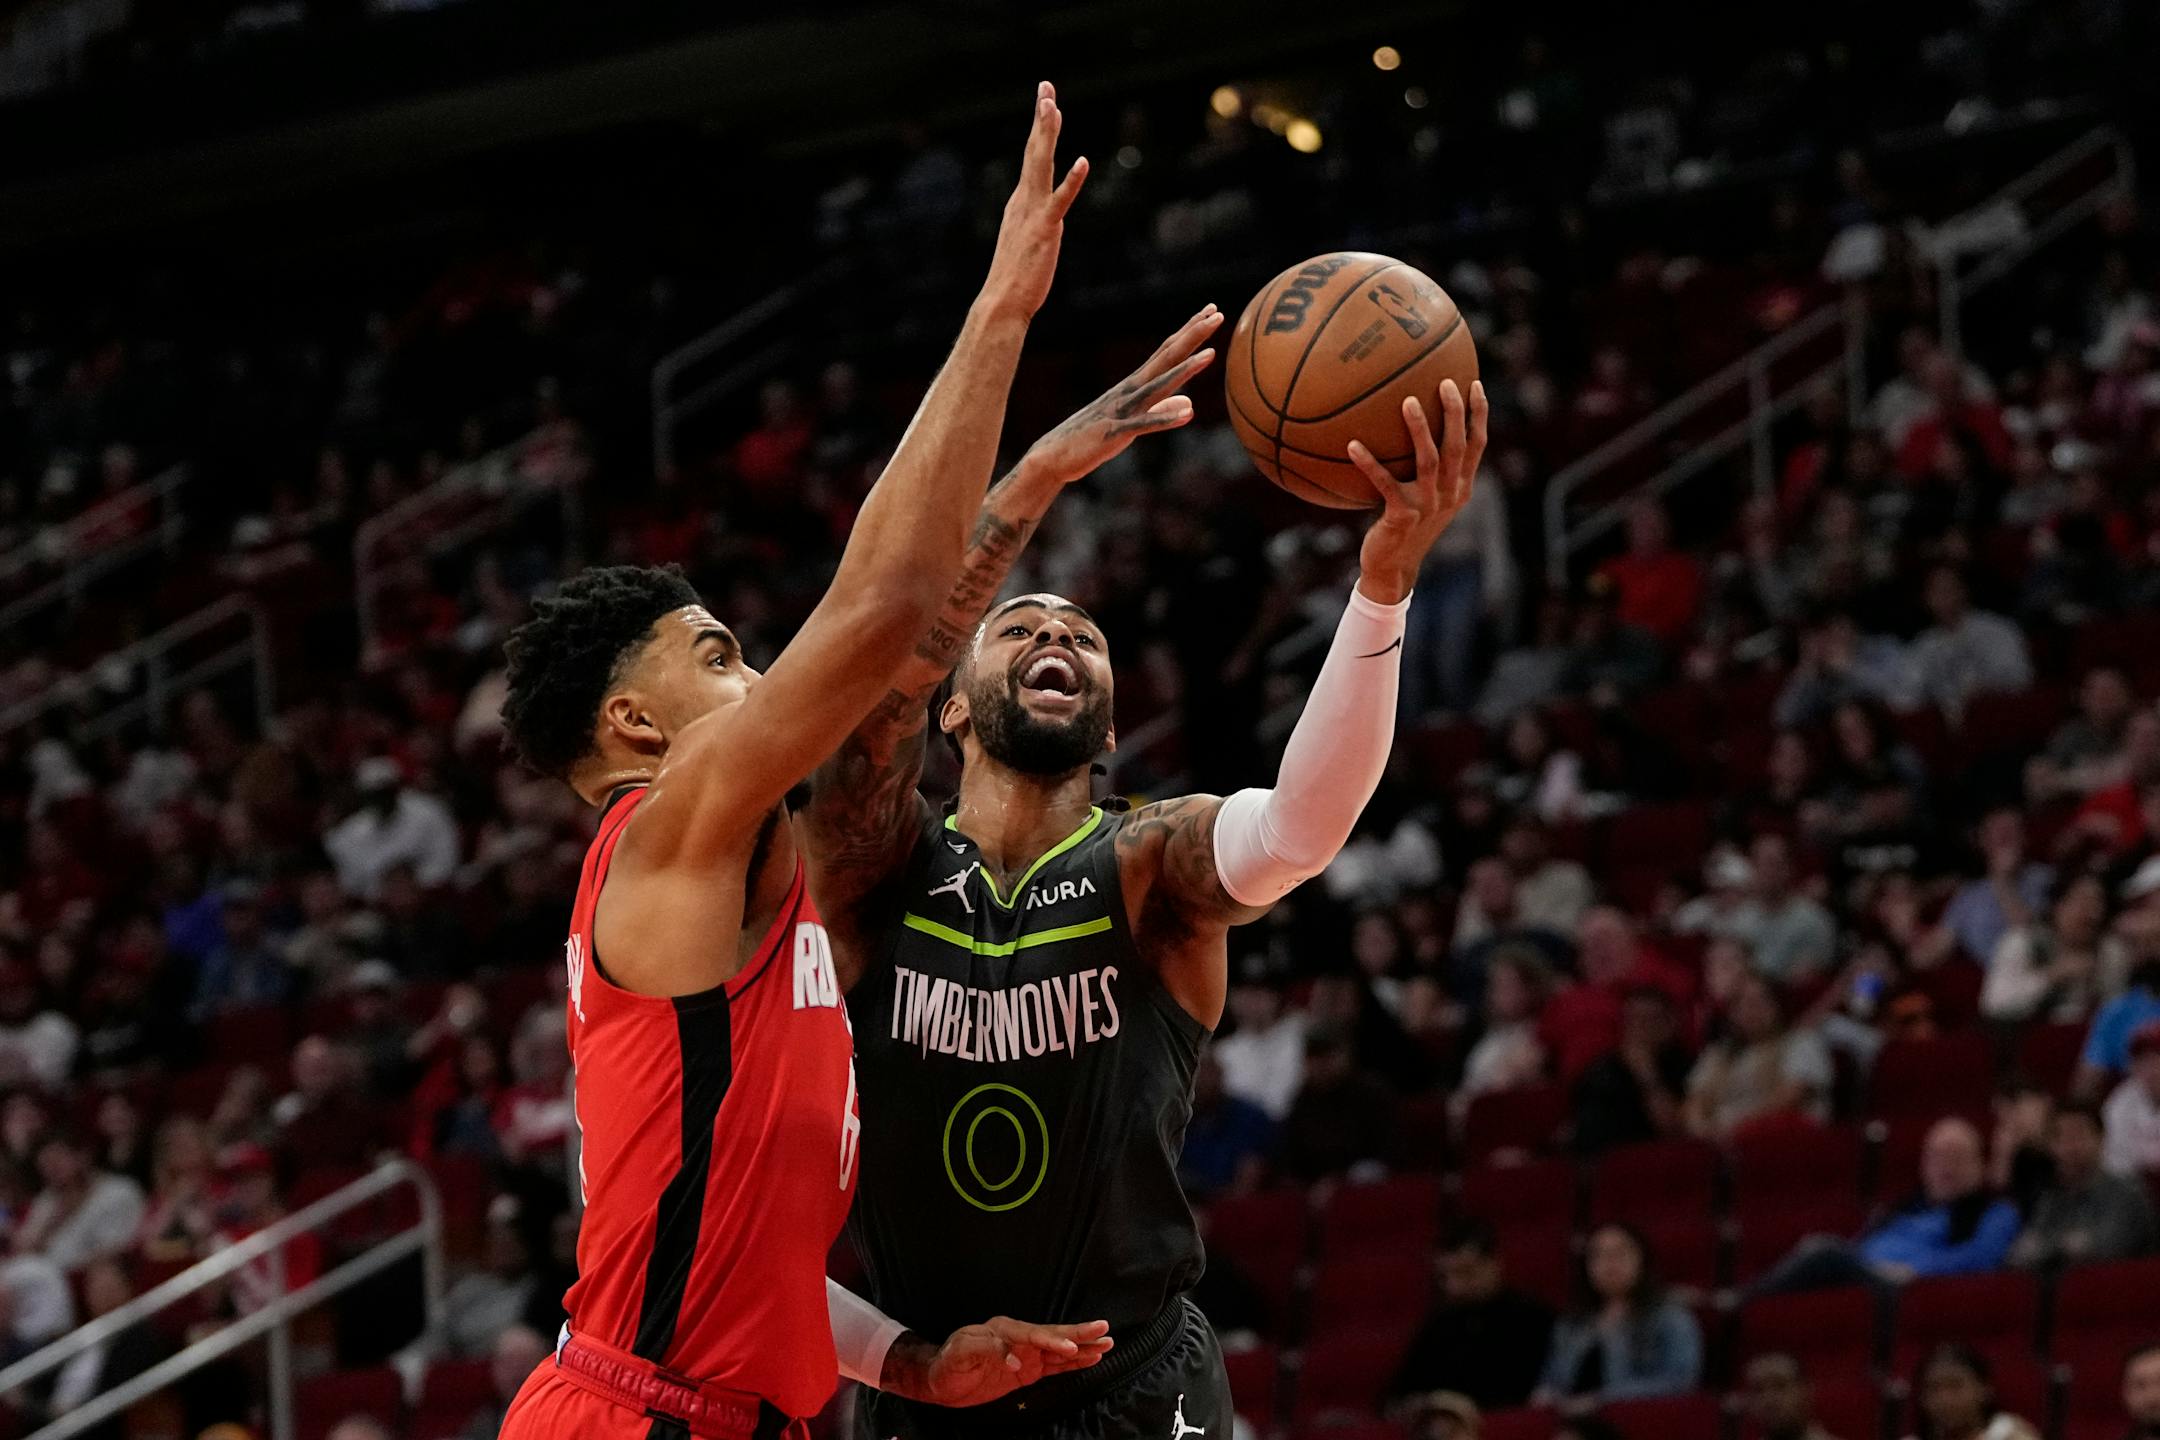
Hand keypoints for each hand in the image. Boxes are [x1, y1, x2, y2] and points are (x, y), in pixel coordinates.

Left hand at [897, 1317, 1112, 1406]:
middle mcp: (1019, 1338)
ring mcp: (1027, 1354)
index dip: (1050, 1340)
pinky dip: (1074, 1363)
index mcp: (1003, 1329)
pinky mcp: (1030, 1370)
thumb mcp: (960, 1353)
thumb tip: (1015, 1359)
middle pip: (1053, 1334)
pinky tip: (1092, 1359)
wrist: (942, 1380)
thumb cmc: (949, 1363)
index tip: (1067, 1348)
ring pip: (1060, 1349)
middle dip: (1078, 1334)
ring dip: (1083, 1347)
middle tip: (1103, 1329)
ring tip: (1108, 1342)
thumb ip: (986, 1350)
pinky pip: (1056, 1366)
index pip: (1031, 1334)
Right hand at [978, 83, 1089, 323]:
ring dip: (1047, 135)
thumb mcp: (1025, 242)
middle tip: (1046, 86)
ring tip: (1052, 106)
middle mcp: (1024, 201)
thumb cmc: (1015, 279)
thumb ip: (1034, 225)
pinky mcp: (1046, 230)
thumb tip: (1044, 222)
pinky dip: (1071, 181)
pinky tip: (1082, 161)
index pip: (1032, 158)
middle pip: (1034, 151)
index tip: (1046, 101)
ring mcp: (1033, 214)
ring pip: (1041, 166)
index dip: (1040, 128)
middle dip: (1041, 117)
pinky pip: (1060, 202)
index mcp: (1020, 202)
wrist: (1002, 303)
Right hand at [1019, 305, 1221, 484]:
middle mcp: (1130, 391)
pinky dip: (1165, 418)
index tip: (1211, 312)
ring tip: (1211, 354)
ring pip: (1158, 385)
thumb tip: (1190, 405)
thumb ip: (1162, 411)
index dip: (1190, 332)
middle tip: (1216, 313)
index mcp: (1135, 387)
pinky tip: (1189, 413)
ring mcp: (1123, 409)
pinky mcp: (1116, 432)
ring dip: (1185, 370)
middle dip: (1192, 336)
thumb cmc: (1092, 439)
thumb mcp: (1134, 423)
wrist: (1053, 456)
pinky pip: (1144, 424)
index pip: (1168, 353)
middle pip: (1167, 358)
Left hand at [1346, 378, 1488, 604]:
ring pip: (1429, 461)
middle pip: (1458, 447)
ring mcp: (1428, 507)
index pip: (1477, 445)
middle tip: (1444, 382)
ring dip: (1420, 429)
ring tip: (1408, 401)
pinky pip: (1385, 483)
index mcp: (1460, 488)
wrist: (1393, 567)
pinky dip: (1369, 463)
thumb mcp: (1424, 497)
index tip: (1473, 383)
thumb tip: (1410, 426)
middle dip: (1455, 413)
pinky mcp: (1402, 517)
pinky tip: (1352, 444)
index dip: (1478, 415)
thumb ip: (1427, 468)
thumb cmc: (1404, 525)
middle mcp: (1450, 495)